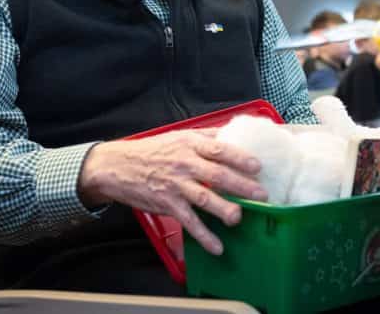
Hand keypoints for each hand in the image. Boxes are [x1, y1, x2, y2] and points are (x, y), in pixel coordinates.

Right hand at [77, 130, 266, 255]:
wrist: (118, 166)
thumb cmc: (152, 150)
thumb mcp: (179, 136)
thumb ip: (207, 136)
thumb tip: (234, 133)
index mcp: (190, 144)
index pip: (219, 149)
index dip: (239, 158)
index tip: (257, 166)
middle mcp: (185, 164)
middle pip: (218, 175)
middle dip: (242, 185)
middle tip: (262, 194)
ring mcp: (176, 185)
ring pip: (205, 198)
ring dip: (225, 209)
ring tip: (240, 217)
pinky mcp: (167, 204)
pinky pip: (189, 221)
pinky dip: (204, 235)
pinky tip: (217, 246)